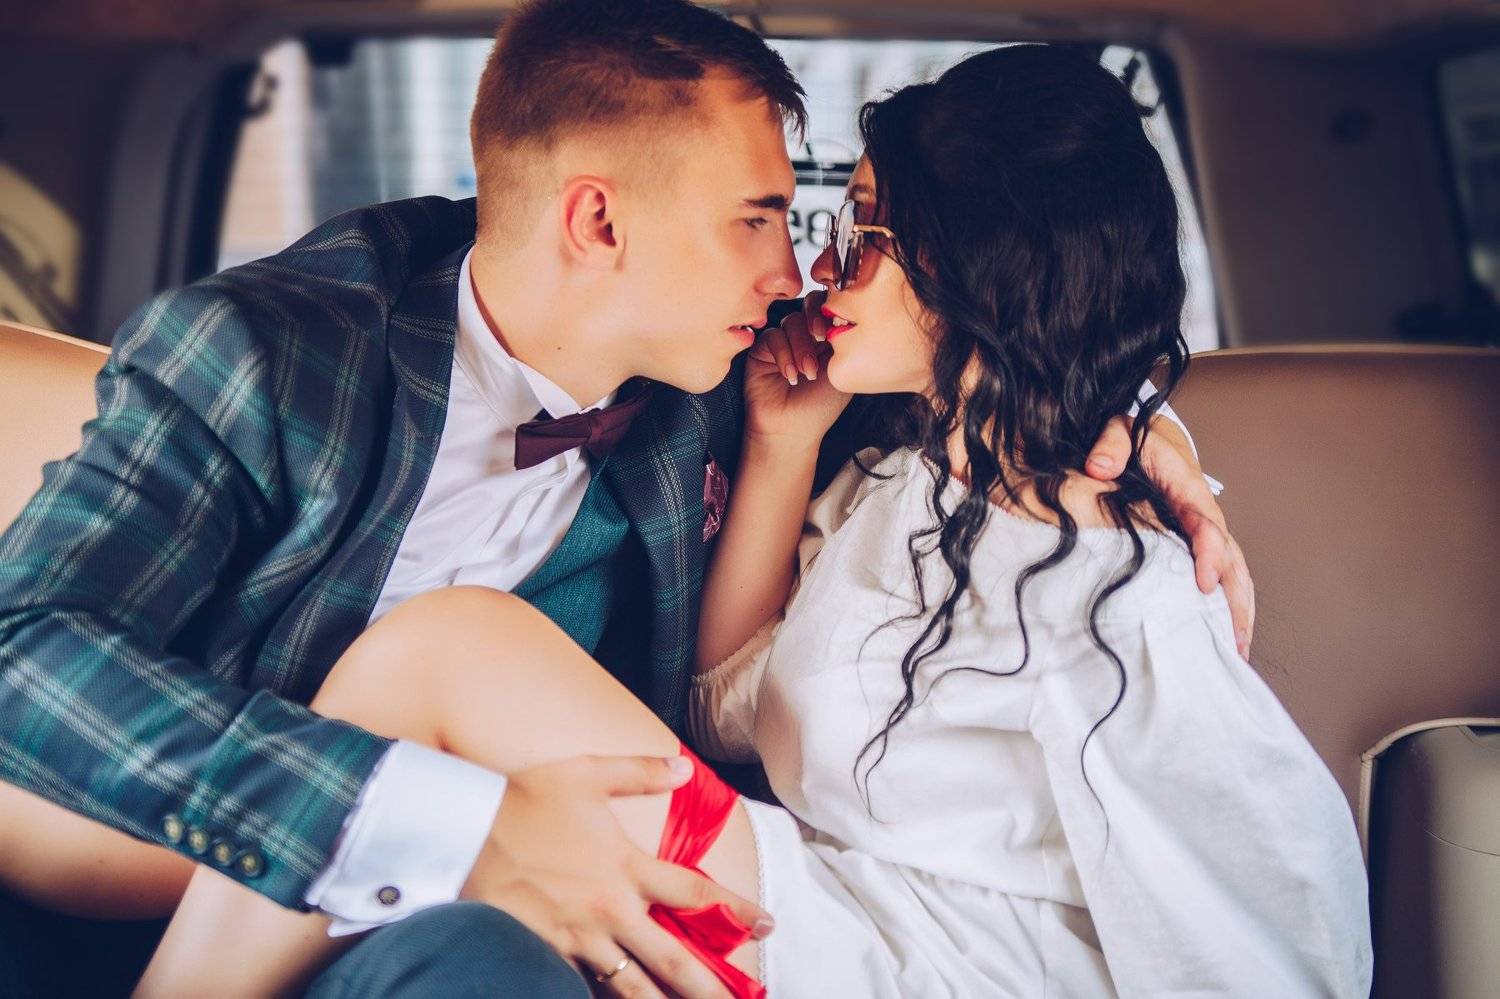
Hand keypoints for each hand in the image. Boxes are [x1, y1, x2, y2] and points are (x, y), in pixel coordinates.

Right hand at [461, 754, 770, 998]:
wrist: (461, 833)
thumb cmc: (523, 799)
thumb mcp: (585, 773)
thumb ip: (638, 772)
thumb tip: (685, 766)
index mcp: (626, 866)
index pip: (694, 894)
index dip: (735, 911)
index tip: (766, 925)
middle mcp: (610, 909)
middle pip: (673, 959)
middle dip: (710, 987)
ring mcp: (578, 939)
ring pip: (632, 988)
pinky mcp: (546, 955)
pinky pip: (584, 987)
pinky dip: (605, 998)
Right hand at [745, 292, 850, 444]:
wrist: (792, 429)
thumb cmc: (820, 406)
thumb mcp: (841, 370)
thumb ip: (842, 340)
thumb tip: (840, 313)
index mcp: (829, 336)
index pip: (830, 306)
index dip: (832, 309)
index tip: (836, 328)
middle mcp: (806, 335)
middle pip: (809, 304)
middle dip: (815, 318)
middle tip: (820, 338)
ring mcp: (784, 340)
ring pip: (792, 321)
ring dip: (801, 346)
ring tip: (807, 374)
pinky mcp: (762, 349)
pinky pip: (773, 336)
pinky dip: (784, 354)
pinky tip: (791, 376)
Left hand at [1085, 415, 1254, 658]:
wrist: (1149, 436)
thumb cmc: (1134, 438)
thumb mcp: (1119, 429)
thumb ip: (1110, 444)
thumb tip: (1098, 466)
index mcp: (1187, 489)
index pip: (1206, 523)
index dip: (1210, 553)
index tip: (1204, 584)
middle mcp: (1204, 514)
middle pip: (1232, 558)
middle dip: (1236, 599)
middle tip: (1235, 640)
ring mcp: (1205, 532)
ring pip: (1233, 574)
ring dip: (1238, 612)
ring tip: (1237, 653)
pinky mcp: (1197, 546)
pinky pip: (1220, 577)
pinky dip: (1226, 607)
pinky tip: (1223, 638)